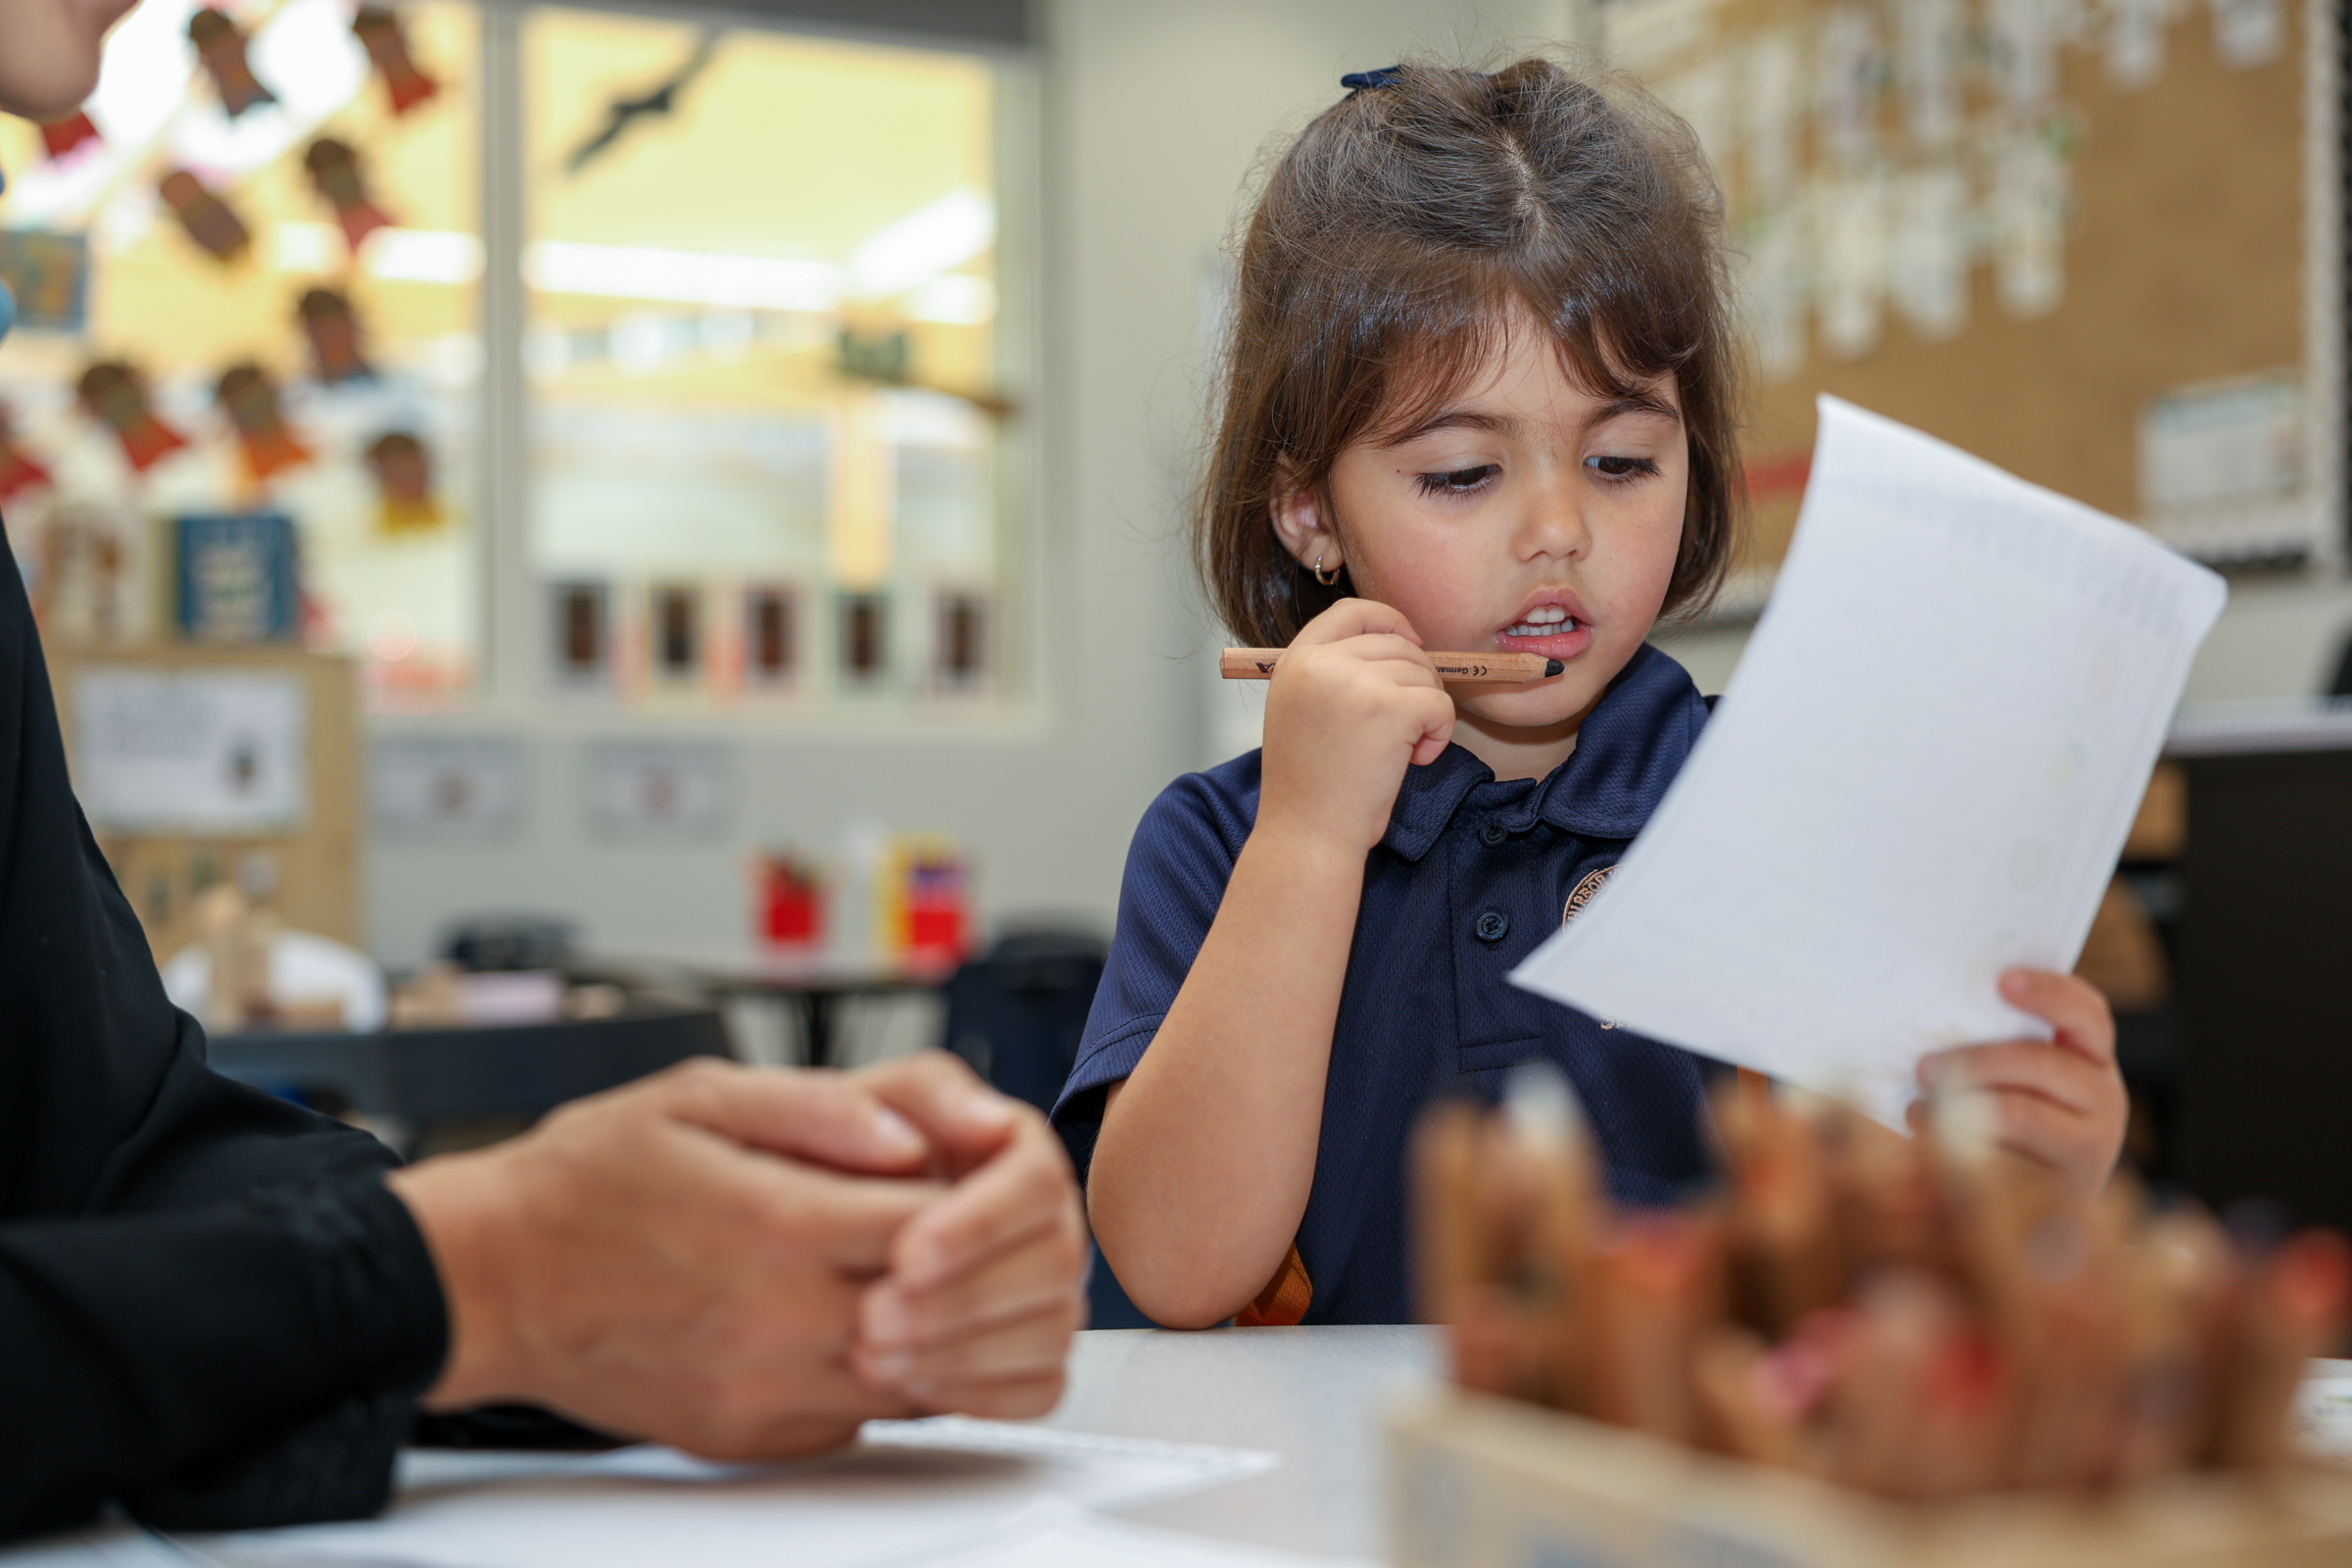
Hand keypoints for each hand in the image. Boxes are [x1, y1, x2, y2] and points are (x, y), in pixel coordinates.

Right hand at [389, 1058, 944, 1459]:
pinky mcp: (748, 1438)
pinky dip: (879, 1378)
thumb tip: (912, 1136)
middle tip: (943, 1228)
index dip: (963, 1196)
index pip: (935, 1224)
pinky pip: (857, 1420)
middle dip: (957, 1267)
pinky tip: (857, 1328)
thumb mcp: (700, 1097)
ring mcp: (765, 1392)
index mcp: (779, 1227)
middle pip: (938, 1309)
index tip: (949, 1174)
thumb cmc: (583, 1183)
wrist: (489, 1280)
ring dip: (928, 1330)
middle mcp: (780, 1322)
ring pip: (912, 1377)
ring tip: (908, 1278)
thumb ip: (821, 1109)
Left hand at [847, 1054, 1088, 1419]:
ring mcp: (1041, 1288)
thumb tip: (982, 1122)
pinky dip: (983, 1395)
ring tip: (875, 1357)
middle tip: (875, 1319)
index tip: (906, 1255)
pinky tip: (911, 1385)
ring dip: (967, 1354)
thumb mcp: (843, 1099)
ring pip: (1052, 1331)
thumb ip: (909, 1094)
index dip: (980, 1224)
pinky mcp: (1024, 1351)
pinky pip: (1040, 1388)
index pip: (1036, 1182)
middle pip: (1056, 1262)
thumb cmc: (819, 1156)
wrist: (791, 1229)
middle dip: (965, 1298)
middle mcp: (1041, 1216)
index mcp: (1012, 1144)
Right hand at [1259, 598, 1454, 854]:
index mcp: (1295, 661)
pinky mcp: (1390, 707)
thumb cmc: (1310, 788)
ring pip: (1423, 673)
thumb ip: (1334, 675)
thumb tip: (1402, 646)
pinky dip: (1440, 733)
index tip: (1411, 643)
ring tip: (1399, 753)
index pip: (1351, 612)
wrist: (1307, 835)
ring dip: (1426, 713)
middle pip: (1397, 644)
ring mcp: (1355, 682)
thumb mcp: (1302, 712)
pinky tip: (1414, 760)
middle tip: (1407, 728)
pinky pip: (1440, 703)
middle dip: (1416, 680)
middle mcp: (1320, 663)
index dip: (1389, 621)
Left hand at [1906, 968, 2125, 1203]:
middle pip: (2046, 1064)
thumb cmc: (2013, 1121)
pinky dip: (1955, 1142)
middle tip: (1925, 1064)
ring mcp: (2090, 1146)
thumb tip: (1939, 1012)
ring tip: (1920, 1101)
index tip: (2003, 980)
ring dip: (1960, 1101)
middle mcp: (2103, 1097)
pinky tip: (1925, 1130)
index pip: (2087, 1014)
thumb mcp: (2015, 1076)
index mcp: (2091, 1057)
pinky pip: (2002, 1159)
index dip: (2049, 993)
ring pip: (2020, 1112)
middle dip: (1979, 1060)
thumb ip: (1997, 1042)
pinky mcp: (2060, 1186)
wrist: (2037, 1204)